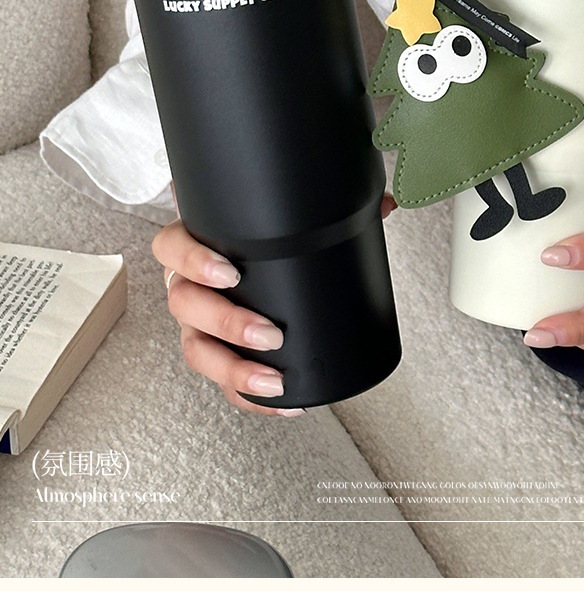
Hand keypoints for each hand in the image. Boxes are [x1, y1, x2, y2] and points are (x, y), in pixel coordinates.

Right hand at [152, 191, 396, 413]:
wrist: (251, 268)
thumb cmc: (264, 241)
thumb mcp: (292, 219)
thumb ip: (335, 204)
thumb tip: (388, 202)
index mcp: (195, 242)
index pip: (172, 246)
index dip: (193, 259)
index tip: (230, 270)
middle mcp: (187, 285)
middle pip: (184, 304)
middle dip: (226, 323)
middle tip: (268, 331)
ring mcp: (196, 325)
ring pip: (196, 350)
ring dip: (233, 368)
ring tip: (273, 378)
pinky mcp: (215, 356)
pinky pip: (222, 383)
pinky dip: (250, 396)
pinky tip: (284, 402)